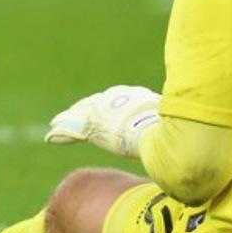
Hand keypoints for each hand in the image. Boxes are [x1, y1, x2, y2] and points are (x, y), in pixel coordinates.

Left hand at [44, 85, 160, 157]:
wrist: (149, 125)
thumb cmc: (162, 123)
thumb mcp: (165, 118)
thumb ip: (165, 120)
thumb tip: (182, 126)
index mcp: (127, 95)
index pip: (111, 99)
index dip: (101, 105)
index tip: (96, 108)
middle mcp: (109, 99)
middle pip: (91, 104)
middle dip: (81, 109)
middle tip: (71, 114)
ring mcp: (97, 112)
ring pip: (77, 116)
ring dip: (66, 120)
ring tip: (54, 124)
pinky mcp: (88, 127)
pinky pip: (70, 130)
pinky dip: (60, 134)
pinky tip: (50, 137)